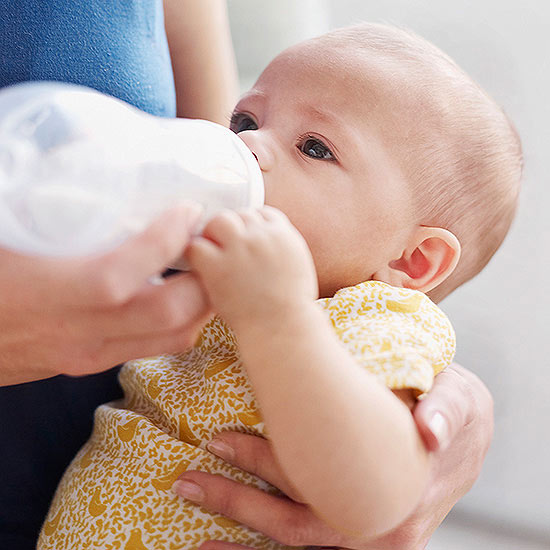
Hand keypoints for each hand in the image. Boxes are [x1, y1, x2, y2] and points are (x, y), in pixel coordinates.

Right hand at [0, 204, 210, 385]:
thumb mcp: (1, 230)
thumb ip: (39, 199)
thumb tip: (80, 139)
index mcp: (46, 296)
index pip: (120, 277)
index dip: (163, 241)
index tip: (187, 209)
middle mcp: (77, 334)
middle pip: (169, 317)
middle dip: (205, 278)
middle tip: (212, 241)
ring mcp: (87, 355)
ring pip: (171, 339)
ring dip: (201, 304)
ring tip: (206, 266)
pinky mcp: (88, 364)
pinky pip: (152, 346)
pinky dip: (178, 319)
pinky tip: (173, 290)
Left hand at [173, 363, 493, 548]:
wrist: (470, 436)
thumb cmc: (453, 409)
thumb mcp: (458, 398)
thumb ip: (446, 410)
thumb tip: (430, 430)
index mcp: (393, 494)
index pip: (314, 484)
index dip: (263, 461)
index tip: (219, 440)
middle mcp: (377, 528)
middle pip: (295, 524)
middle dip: (238, 505)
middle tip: (188, 483)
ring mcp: (368, 539)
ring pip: (298, 547)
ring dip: (246, 543)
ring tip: (199, 537)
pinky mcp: (362, 536)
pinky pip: (310, 549)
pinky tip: (236, 544)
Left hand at [186, 206, 317, 331]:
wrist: (281, 329)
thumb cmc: (290, 307)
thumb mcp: (296, 265)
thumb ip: (279, 247)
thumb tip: (261, 239)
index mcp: (283, 234)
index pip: (261, 213)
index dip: (250, 226)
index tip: (244, 242)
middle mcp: (261, 235)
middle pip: (239, 215)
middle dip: (231, 230)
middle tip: (225, 250)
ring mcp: (239, 248)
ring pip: (218, 222)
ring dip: (212, 236)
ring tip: (212, 257)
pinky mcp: (217, 265)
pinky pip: (196, 246)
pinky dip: (195, 255)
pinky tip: (200, 269)